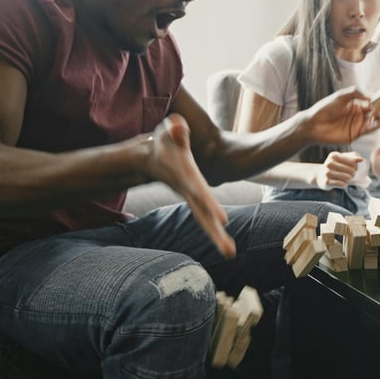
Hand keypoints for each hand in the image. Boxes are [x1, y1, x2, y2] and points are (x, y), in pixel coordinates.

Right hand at [148, 114, 234, 257]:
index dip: (210, 204)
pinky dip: (215, 231)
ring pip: (205, 220)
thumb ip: (175, 129)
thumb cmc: (162, 142)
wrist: (149, 157)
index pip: (199, 191)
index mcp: (186, 176)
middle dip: (214, 233)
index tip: (222, 219)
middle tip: (229, 251)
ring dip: (217, 237)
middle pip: (203, 214)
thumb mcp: (167, 131)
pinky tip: (226, 246)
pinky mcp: (195, 199)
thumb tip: (178, 125)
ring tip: (230, 253)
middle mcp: (189, 191)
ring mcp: (191, 197)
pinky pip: (206, 218)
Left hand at [306, 87, 379, 144]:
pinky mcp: (356, 133)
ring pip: (374, 119)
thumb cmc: (325, 109)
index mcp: (355, 103)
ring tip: (378, 113)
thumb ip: (356, 93)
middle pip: (375, 110)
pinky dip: (377, 125)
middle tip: (379, 107)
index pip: (371, 100)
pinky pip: (369, 129)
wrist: (314, 125)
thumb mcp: (340, 96)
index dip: (378, 99)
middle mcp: (358, 113)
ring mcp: (358, 123)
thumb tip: (371, 97)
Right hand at [315, 151, 361, 188]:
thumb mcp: (342, 159)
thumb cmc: (335, 166)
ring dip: (349, 180)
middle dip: (352, 174)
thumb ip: (353, 158)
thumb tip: (361, 160)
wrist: (320, 175)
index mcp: (334, 155)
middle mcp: (329, 163)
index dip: (355, 167)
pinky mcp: (326, 182)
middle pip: (351, 171)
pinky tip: (341, 183)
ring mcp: (327, 173)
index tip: (353, 168)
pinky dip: (344, 184)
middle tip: (349, 175)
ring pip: (348, 178)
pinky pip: (343, 184)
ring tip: (345, 179)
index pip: (353, 162)